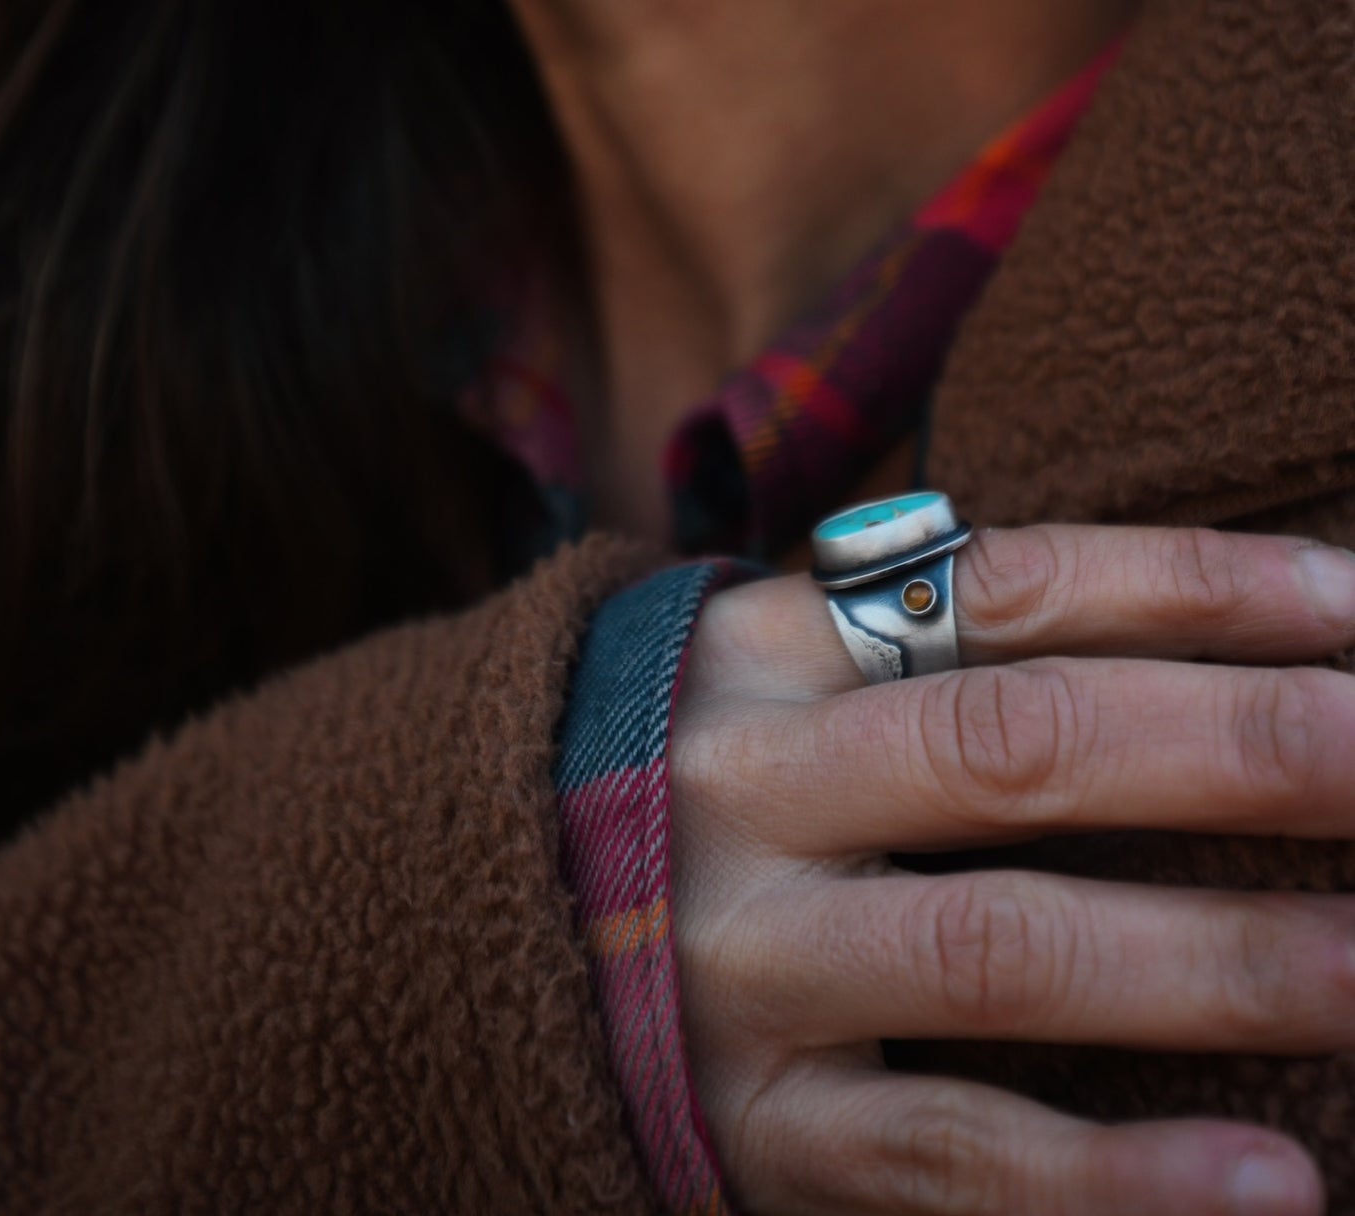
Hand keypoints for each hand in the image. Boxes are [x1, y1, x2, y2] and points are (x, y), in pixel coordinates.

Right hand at [669, 523, 1354, 1214]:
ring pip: (1001, 951)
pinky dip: (1117, 1180)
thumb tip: (1234, 640)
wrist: (474, 925)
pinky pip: (951, 1157)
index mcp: (773, 651)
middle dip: (1239, 752)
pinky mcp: (754, 1131)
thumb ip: (956, 655)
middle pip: (1021, 749)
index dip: (1198, 589)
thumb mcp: (798, 681)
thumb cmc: (718, 786)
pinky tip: (1271, 1182)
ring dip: (1213, 960)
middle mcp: (751, 789)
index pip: (1014, 589)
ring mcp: (746, 964)